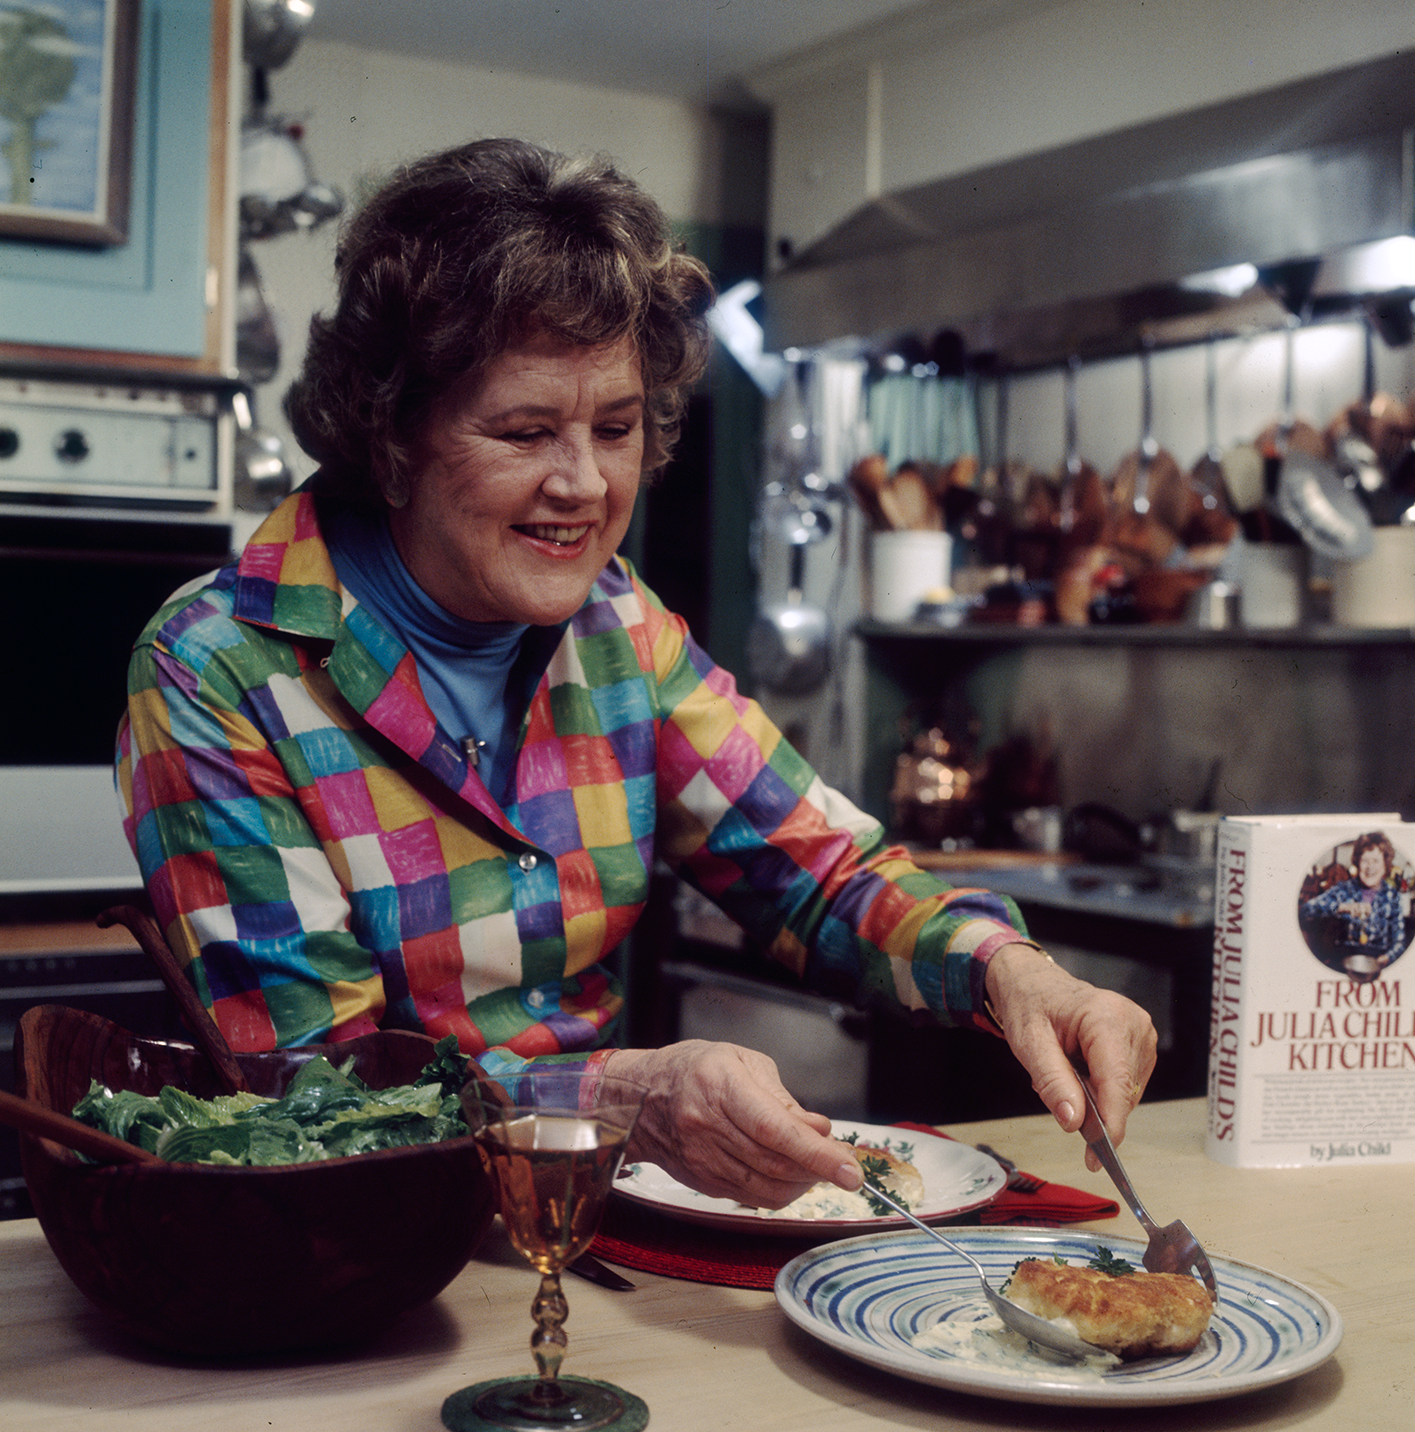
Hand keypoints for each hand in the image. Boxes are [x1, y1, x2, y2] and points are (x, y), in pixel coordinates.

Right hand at [604, 1041, 862, 1207]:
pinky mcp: (703, 1182)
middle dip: (819, 1171)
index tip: (850, 1169)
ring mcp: (703, 1160)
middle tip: (845, 1166)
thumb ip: (783, 1098)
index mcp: (720, 1086)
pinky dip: (780, 1190)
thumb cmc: (694, 1069)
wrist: (638, 1098)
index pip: (775, 1130)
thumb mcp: (741, 1061)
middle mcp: (707, 1127)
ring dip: (803, 1183)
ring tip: (817, 1166)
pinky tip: (790, 1173)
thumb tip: (819, 1129)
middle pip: (775, 1164)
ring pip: (767, 1188)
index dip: (817, 1153)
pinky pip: (752, 1197)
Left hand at [984, 943, 1157, 1171]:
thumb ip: (1052, 1082)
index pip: (1117, 1082)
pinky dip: (1100, 1088)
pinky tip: (1078, 1071)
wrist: (1034, 984)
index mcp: (1107, 1017)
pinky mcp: (1139, 1044)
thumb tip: (1074, 1122)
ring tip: (1064, 1073)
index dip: (1111, 1123)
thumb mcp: (1028, 1043)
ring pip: (1126, 1092)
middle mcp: (1133, 1023)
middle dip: (1092, 1108)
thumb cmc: (1030, 1004)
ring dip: (1095, 1097)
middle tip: (1056, 1096)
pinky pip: (1125, 1083)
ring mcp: (1141, 1033)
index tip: (1099, 1155)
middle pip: (1123, 1091)